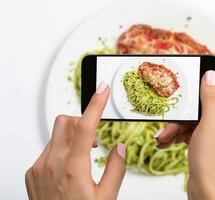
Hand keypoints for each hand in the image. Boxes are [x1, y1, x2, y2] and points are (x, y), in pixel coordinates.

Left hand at [25, 82, 125, 199]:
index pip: (86, 126)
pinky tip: (67, 169)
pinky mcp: (32, 172)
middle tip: (92, 141)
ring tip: (81, 159)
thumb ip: (116, 169)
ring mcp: (39, 167)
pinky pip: (47, 149)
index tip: (102, 89)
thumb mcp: (106, 198)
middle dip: (81, 123)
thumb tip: (118, 148)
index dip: (96, 104)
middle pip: (65, 121)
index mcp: (74, 169)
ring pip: (56, 135)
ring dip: (72, 138)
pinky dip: (61, 150)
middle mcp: (52, 164)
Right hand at [155, 70, 214, 199]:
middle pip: (204, 100)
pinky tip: (164, 141)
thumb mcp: (210, 124)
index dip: (211, 74)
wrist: (206, 191)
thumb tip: (211, 75)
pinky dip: (176, 134)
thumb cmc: (212, 161)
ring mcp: (214, 129)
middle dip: (185, 108)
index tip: (193, 68)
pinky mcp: (204, 138)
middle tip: (172, 105)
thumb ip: (210, 98)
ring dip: (176, 125)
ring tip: (162, 136)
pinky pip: (188, 129)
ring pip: (193, 116)